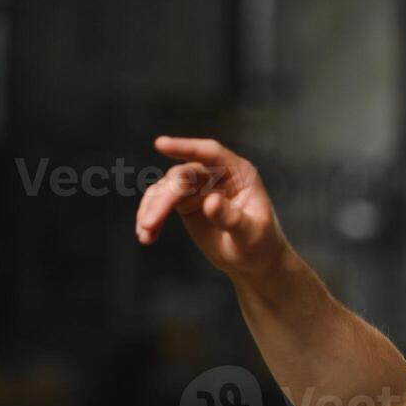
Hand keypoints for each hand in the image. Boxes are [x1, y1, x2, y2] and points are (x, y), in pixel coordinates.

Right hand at [135, 136, 290, 280]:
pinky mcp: (185, 202)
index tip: (160, 144)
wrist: (254, 261)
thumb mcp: (251, 234)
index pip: (211, 153)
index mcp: (239, 173)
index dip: (186, 148)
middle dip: (163, 199)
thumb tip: (210, 201)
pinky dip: (151, 217)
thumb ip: (231, 218)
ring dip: (152, 209)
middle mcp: (216, 174)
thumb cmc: (261, 245)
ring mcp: (198, 187)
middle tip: (149, 224)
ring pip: (166, 188)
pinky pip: (160, 203)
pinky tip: (145, 237)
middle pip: (182, 176)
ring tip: (145, 233)